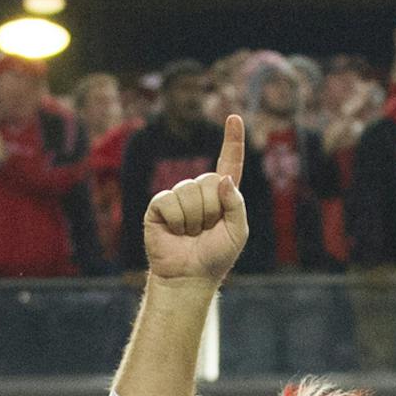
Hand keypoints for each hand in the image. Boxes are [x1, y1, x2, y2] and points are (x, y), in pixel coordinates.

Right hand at [142, 113, 247, 284]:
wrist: (188, 277)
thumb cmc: (214, 258)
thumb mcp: (237, 232)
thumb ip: (236, 204)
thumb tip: (223, 179)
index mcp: (221, 195)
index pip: (229, 162)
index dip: (232, 141)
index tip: (234, 117)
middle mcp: (199, 191)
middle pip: (209, 180)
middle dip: (211, 209)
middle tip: (205, 230)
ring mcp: (177, 197)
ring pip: (189, 191)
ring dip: (194, 219)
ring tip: (190, 234)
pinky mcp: (159, 206)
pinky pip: (170, 201)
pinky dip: (177, 221)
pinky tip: (175, 233)